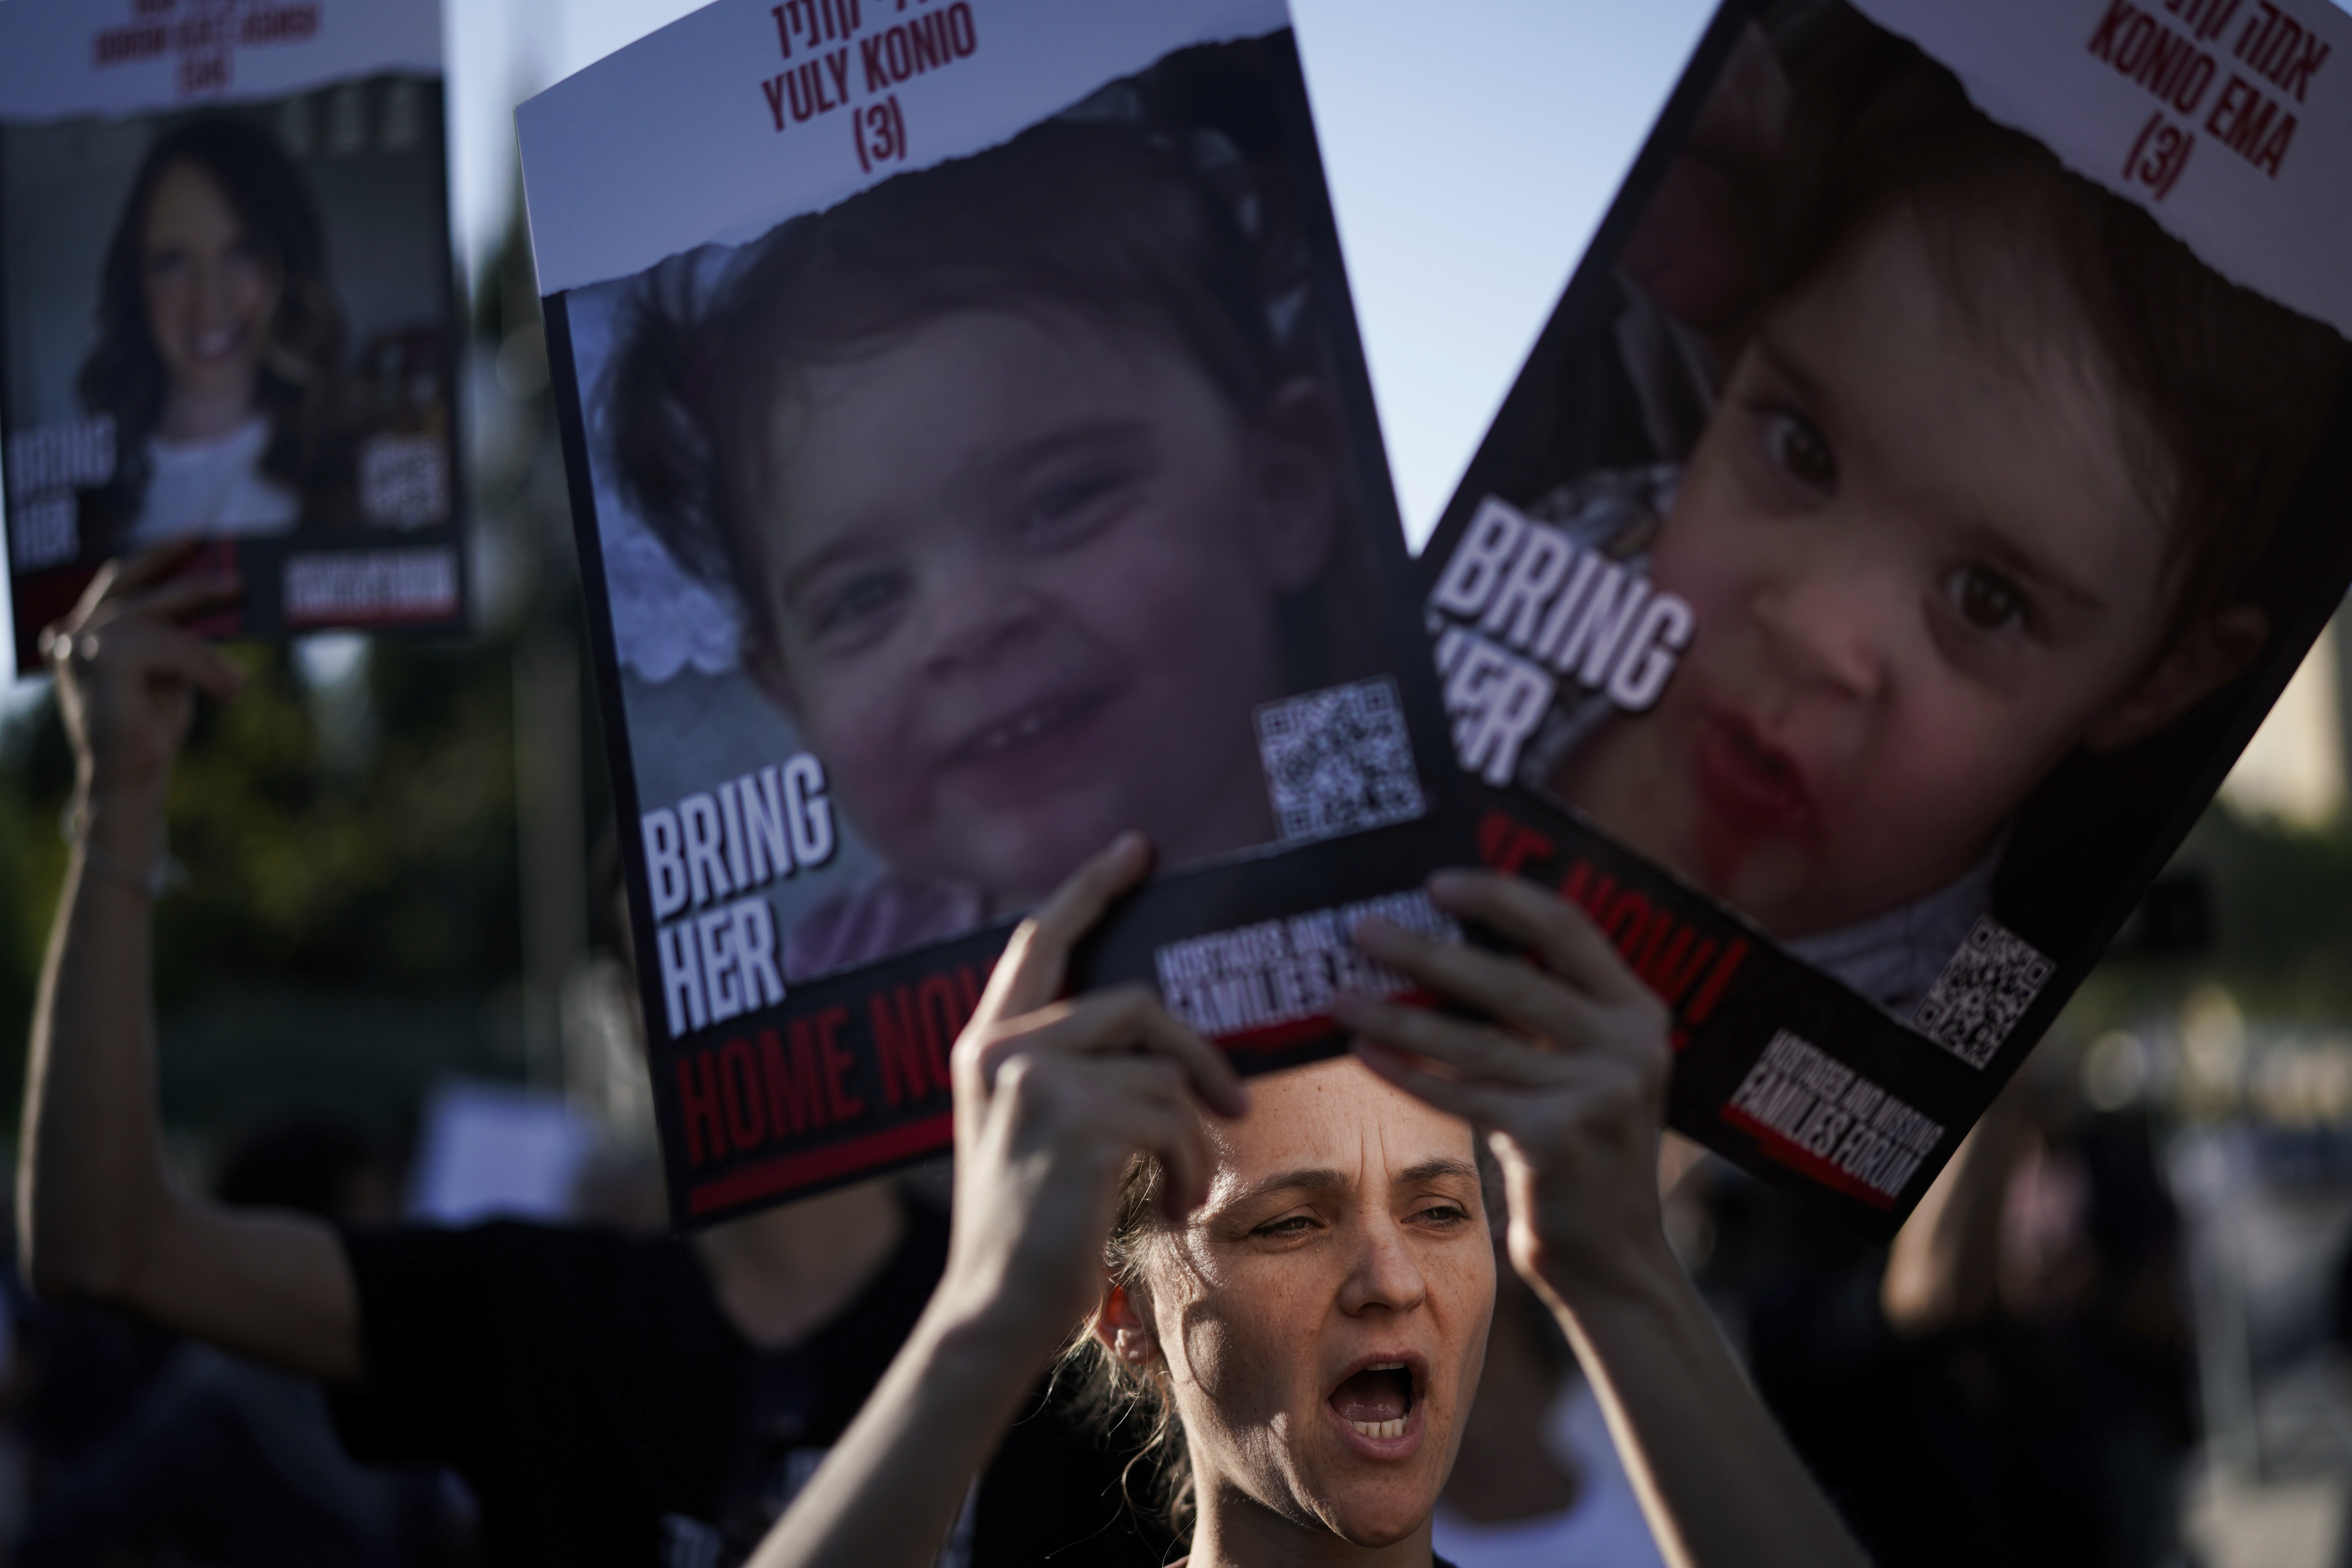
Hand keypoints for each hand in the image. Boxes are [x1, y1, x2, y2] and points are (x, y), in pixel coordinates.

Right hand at [43, 542, 242, 816]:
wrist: (128, 778)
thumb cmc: (149, 725)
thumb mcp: (166, 668)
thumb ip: (174, 633)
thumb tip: (215, 592)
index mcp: (81, 631)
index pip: (119, 580)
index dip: (155, 557)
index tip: (194, 538)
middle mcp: (73, 633)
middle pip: (138, 590)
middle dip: (189, 583)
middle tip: (237, 581)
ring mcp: (81, 646)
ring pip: (160, 625)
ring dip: (205, 653)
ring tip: (235, 684)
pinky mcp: (103, 662)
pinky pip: (170, 649)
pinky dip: (205, 668)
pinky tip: (229, 690)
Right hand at [936, 834, 1248, 1357]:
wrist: (996, 1309)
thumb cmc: (1029, 1228)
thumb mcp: (1032, 1130)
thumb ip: (1071, 1070)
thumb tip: (1160, 1042)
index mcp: (986, 1044)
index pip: (1041, 939)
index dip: (1089, 887)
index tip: (1135, 848)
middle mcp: (1004, 1050)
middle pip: (1135, 1002)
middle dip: (1196, 1055)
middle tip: (1234, 1105)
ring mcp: (1038, 1081)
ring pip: (1164, 1074)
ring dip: (1192, 1139)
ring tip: (1179, 1188)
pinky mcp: (1080, 1122)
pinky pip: (1174, 1119)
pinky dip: (1190, 1166)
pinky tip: (1171, 1208)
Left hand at [1332, 870, 1673, 1307]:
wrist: (1615, 1254)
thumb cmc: (1582, 1148)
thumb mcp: (1587, 1067)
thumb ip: (1546, 1012)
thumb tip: (1447, 948)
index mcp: (1638, 1011)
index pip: (1568, 927)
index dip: (1501, 898)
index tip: (1436, 883)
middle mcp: (1627, 1045)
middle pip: (1511, 979)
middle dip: (1428, 951)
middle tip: (1362, 930)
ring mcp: (1596, 1094)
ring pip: (1476, 1041)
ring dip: (1400, 1015)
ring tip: (1341, 995)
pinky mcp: (1555, 1140)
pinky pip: (1463, 1094)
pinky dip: (1409, 1070)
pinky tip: (1364, 1050)